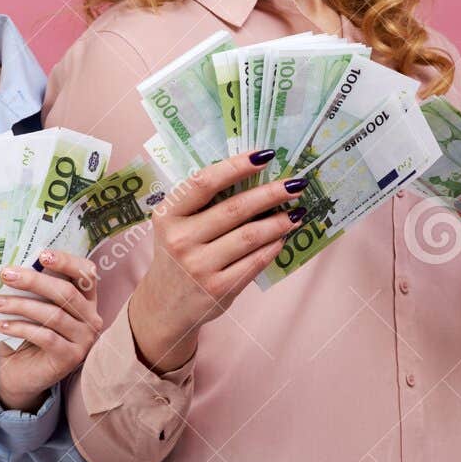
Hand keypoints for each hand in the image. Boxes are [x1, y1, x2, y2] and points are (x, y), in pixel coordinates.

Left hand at [0, 249, 102, 412]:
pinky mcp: (71, 358)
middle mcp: (91, 318)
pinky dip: (21, 328)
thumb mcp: (32, 307)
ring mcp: (85, 340)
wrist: (23, 374)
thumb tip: (14, 267)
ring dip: (20, 305)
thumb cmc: (27, 334)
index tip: (42, 255)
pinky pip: (46, 337)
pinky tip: (2, 324)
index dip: (67, 261)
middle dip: (33, 280)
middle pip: (66, 293)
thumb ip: (32, 289)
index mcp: (86, 299)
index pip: (86, 274)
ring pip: (53, 315)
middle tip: (6, 274)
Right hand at [128, 149, 306, 373]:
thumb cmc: (175, 256)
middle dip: (271, 193)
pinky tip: (282, 238)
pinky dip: (272, 247)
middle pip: (235, 209)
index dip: (236, 166)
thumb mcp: (174, 226)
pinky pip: (254, 262)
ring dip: (279, 222)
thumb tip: (252, 178)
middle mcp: (180, 239)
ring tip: (297, 213)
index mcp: (168, 215)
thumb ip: (200, 205)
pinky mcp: (218, 289)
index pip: (204, 183)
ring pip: (250, 236)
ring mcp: (199, 266)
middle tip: (296, 183)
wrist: (163, 306)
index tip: (264, 155)